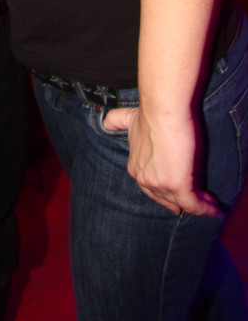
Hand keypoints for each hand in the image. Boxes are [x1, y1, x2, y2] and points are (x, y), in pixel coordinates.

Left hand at [103, 105, 221, 217]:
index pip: (150, 187)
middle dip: (178, 201)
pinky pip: (193, 204)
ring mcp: (159, 184)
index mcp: (135, 167)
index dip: (163, 191)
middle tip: (194, 202)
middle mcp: (144, 179)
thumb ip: (117, 122)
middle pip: (164, 198)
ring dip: (196, 204)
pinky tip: (215, 209)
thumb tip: (106, 122)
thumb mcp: (129, 119)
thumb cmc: (150, 114)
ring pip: (181, 201)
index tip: (176, 191)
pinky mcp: (177, 185)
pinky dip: (205, 208)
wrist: (162, 111)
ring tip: (210, 205)